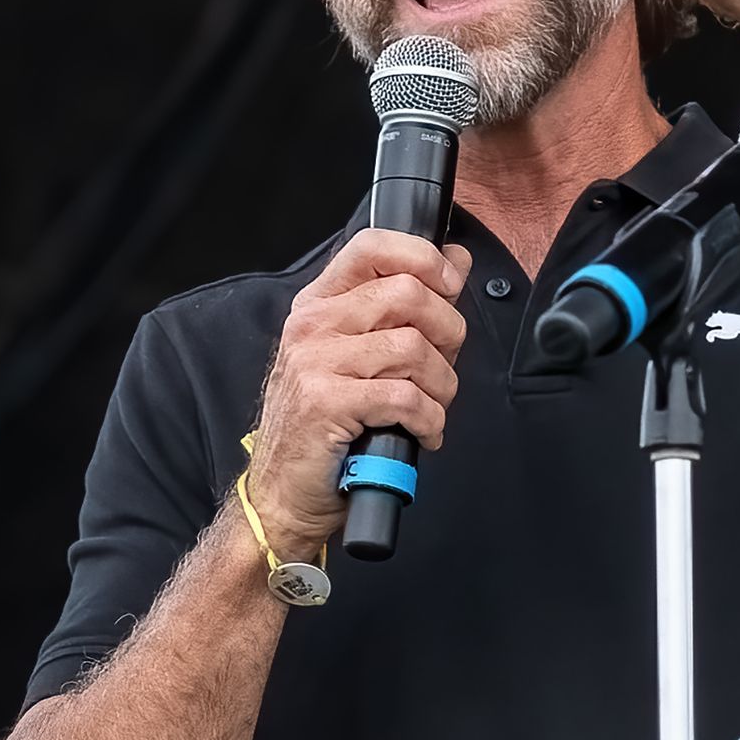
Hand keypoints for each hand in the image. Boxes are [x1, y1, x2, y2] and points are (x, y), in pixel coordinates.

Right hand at [243, 230, 471, 559]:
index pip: (373, 246)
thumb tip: (456, 260)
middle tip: (443, 367)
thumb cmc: (326, 425)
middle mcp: (313, 324)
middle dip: (447, 332)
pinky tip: (423, 432)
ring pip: (413, 348)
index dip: (423, 258)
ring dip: (441, 386)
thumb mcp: (361, 354)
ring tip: (432, 408)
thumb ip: (406, 306)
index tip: (449, 285)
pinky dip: (429, 419)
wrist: (283, 492)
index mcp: (320, 303)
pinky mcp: (325, 402)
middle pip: (408, 294)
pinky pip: (405, 397)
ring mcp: (315, 361)